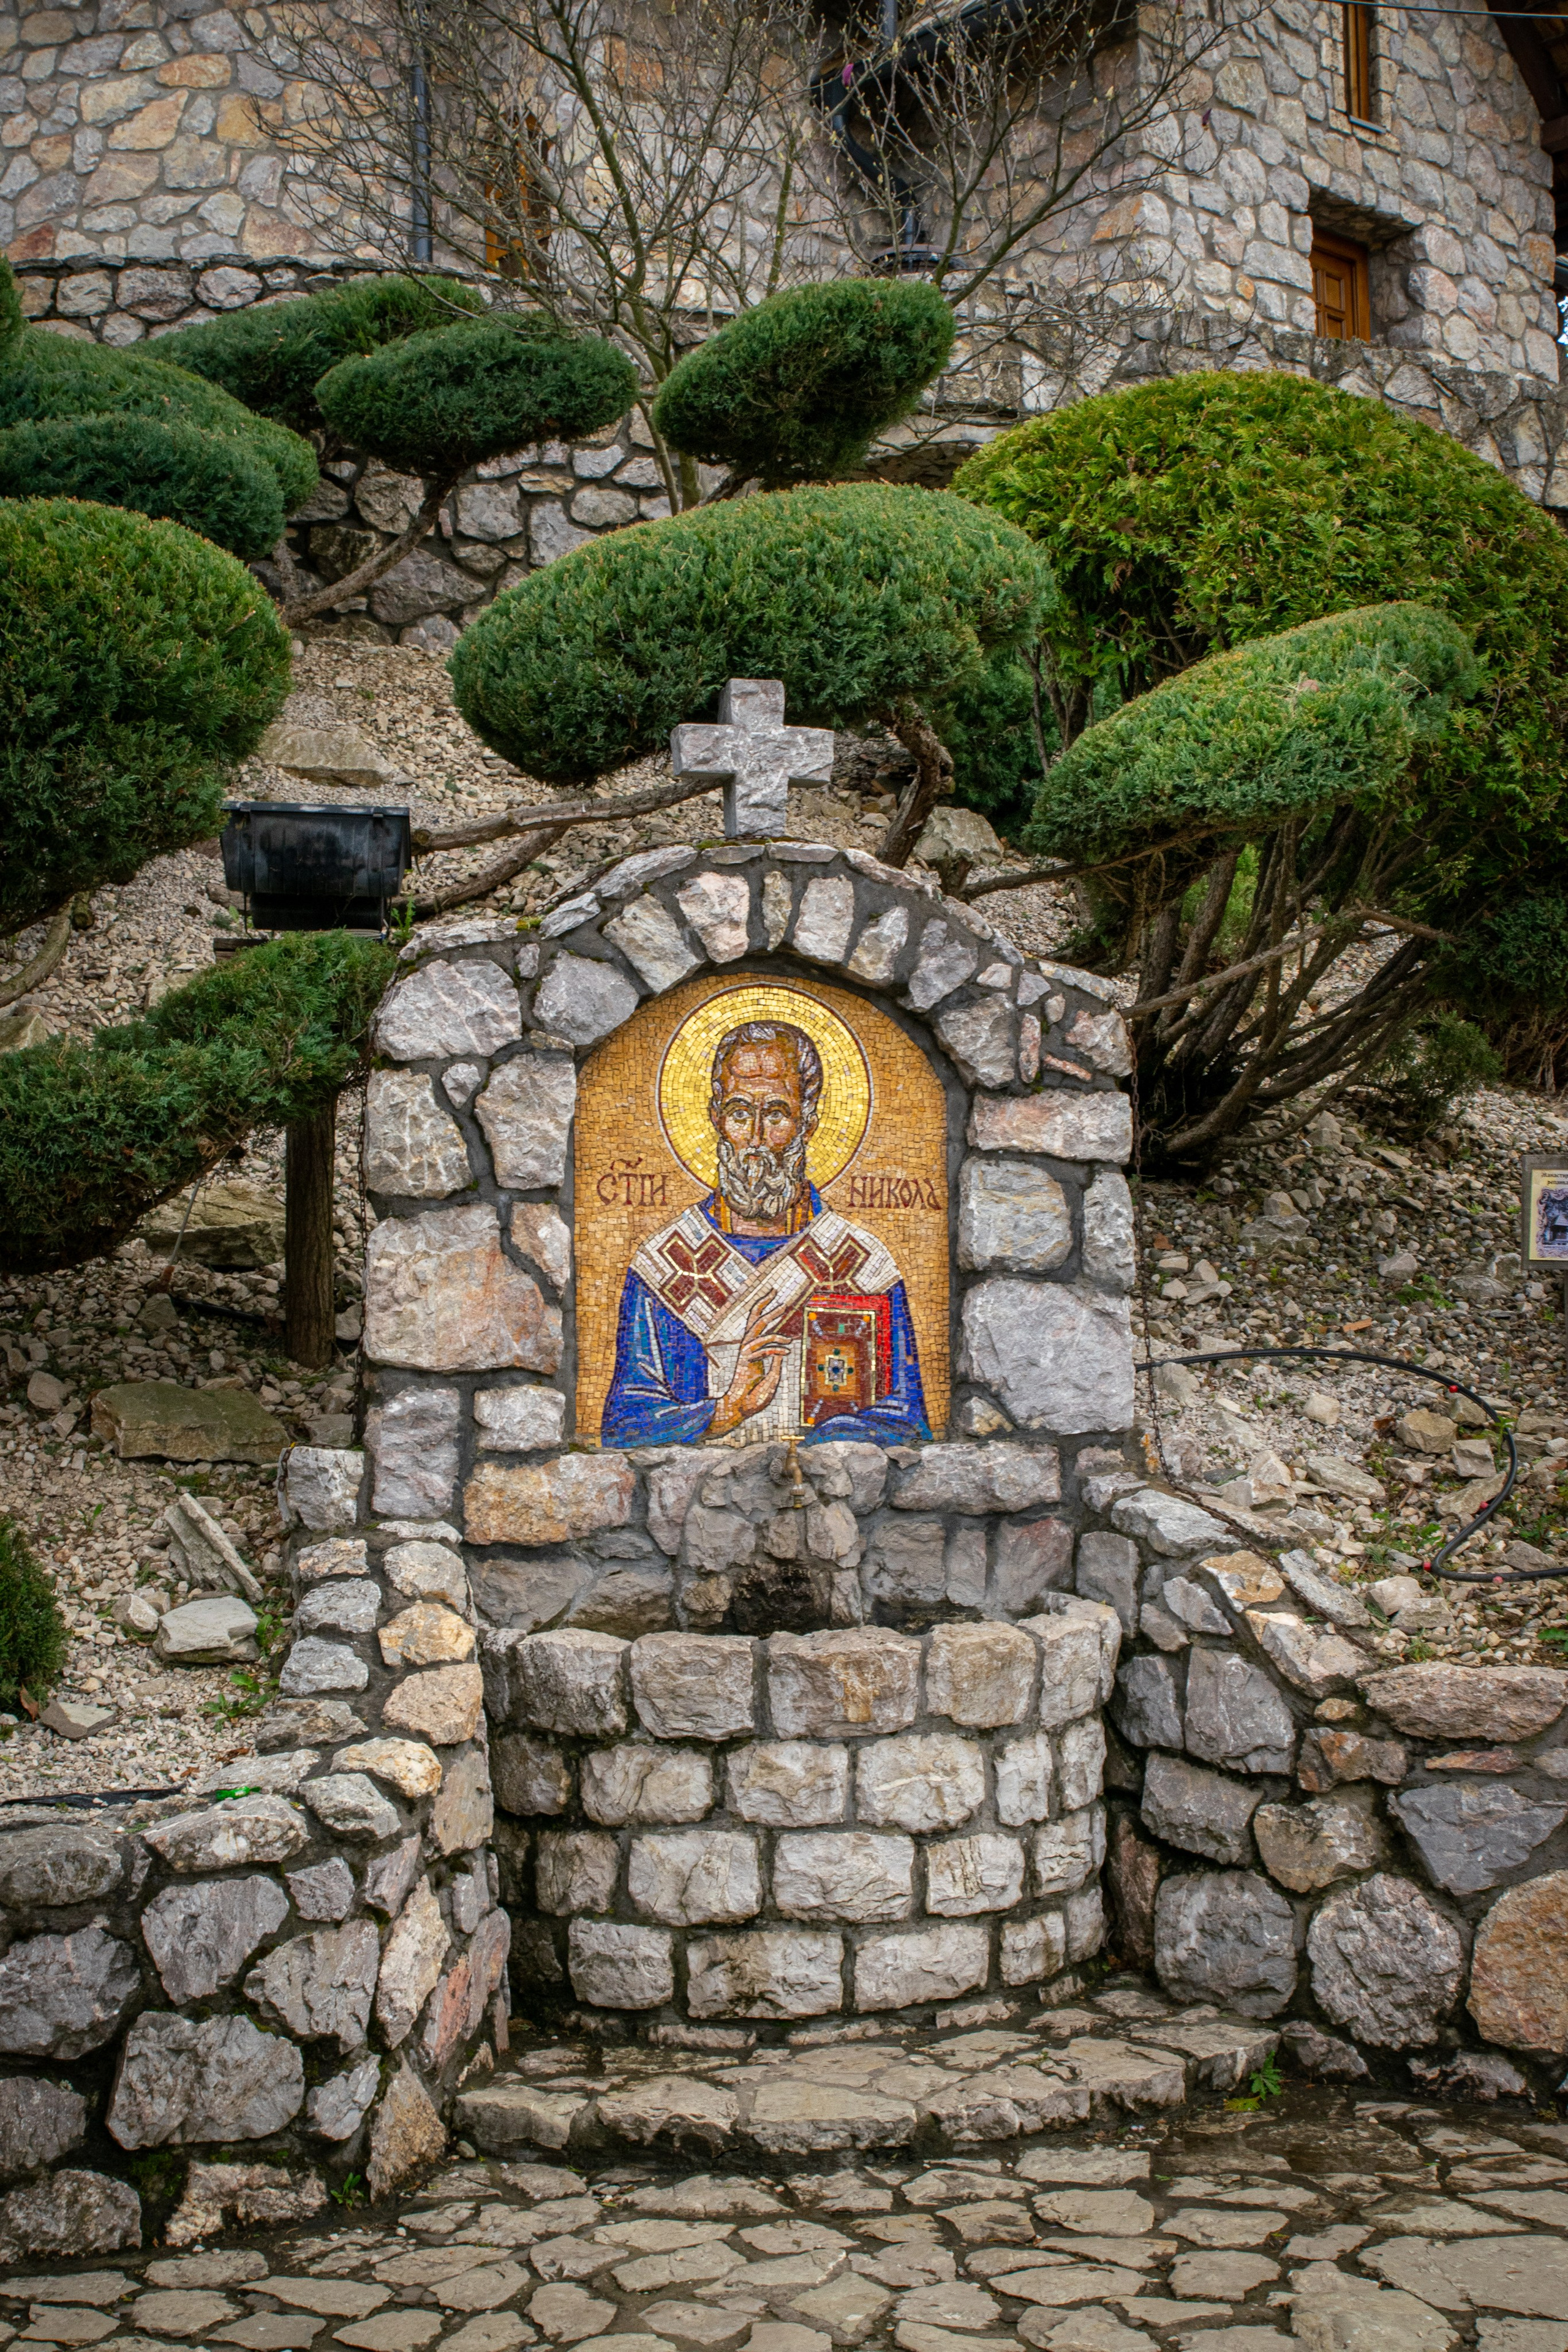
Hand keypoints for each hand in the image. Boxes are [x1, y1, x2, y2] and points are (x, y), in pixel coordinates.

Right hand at [707, 1297, 790, 1436]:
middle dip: (766, 1306)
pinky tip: (785, 1354)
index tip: (777, 1300)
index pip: (758, 1326)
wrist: (740, 1411)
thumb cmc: (754, 1399)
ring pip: (757, 1333)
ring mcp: (745, 1355)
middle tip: (777, 1294)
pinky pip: (760, 1350)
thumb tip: (781, 1353)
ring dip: (775, 1331)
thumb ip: (775, 1365)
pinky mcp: (744, 1363)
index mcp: (754, 1352)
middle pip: (755, 1321)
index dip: (765, 1311)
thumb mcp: (772, 1380)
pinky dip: (774, 1350)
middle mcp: (748, 1350)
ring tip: (789, 1336)